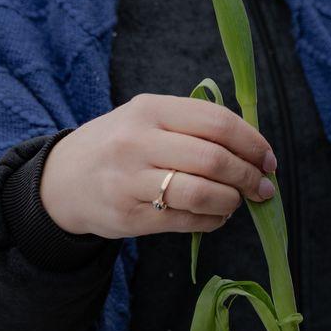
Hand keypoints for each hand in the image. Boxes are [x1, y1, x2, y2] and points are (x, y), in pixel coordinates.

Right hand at [39, 92, 276, 240]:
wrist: (62, 179)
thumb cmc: (119, 144)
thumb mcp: (147, 118)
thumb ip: (193, 125)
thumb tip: (253, 149)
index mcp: (150, 109)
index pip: (216, 122)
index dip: (252, 142)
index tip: (268, 159)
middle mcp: (138, 141)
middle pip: (213, 159)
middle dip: (248, 176)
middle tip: (263, 188)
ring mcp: (131, 181)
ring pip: (201, 193)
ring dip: (231, 201)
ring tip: (238, 202)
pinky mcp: (129, 216)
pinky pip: (185, 220)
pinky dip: (212, 220)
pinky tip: (216, 215)